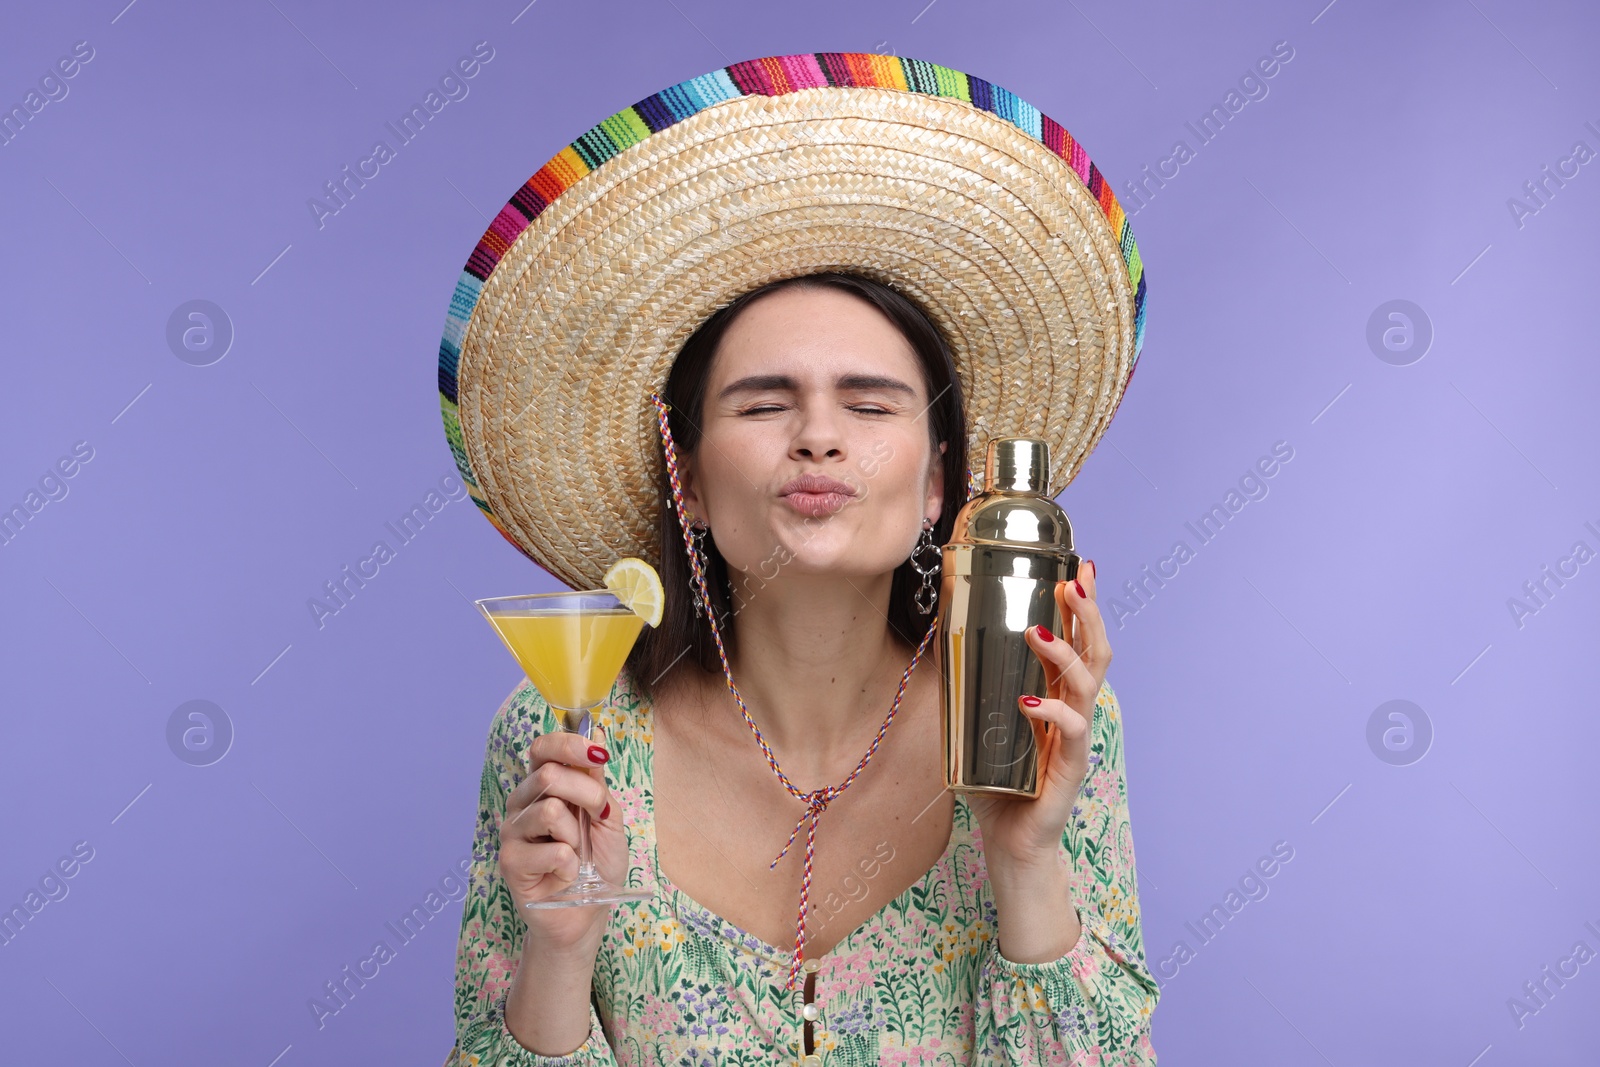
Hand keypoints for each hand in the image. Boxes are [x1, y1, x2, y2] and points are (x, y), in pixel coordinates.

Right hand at [500, 725, 626, 954]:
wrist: (586, 914)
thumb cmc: (596, 866)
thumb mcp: (607, 819)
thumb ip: (597, 782)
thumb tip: (596, 737)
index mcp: (544, 786)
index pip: (543, 748)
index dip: (568, 744)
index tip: (598, 754)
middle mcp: (522, 803)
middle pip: (549, 774)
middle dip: (588, 795)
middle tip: (598, 819)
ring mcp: (512, 831)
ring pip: (549, 810)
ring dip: (577, 835)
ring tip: (576, 853)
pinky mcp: (510, 862)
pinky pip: (552, 850)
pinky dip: (572, 865)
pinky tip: (566, 875)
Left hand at [969, 560, 1109, 877]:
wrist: (1011, 844)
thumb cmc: (997, 785)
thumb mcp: (975, 727)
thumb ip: (965, 690)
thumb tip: (935, 643)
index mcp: (1057, 698)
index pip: (1079, 643)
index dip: (1083, 607)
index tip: (1081, 567)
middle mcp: (1073, 712)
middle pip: (1095, 653)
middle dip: (1087, 614)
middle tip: (1074, 582)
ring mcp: (1075, 740)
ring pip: (1086, 686)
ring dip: (1064, 654)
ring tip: (1038, 631)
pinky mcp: (1069, 769)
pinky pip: (1071, 733)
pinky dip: (1051, 714)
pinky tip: (1030, 702)